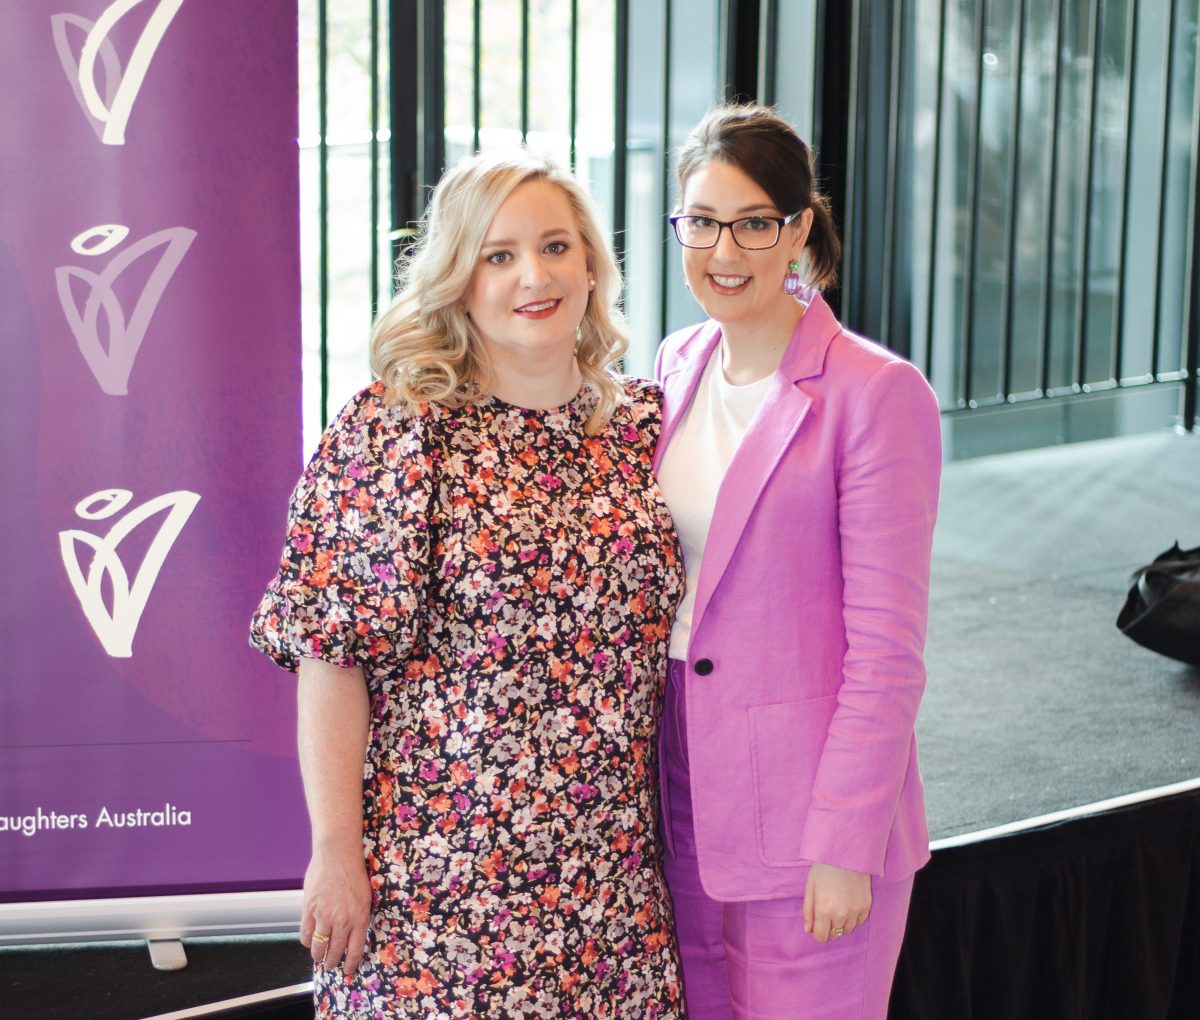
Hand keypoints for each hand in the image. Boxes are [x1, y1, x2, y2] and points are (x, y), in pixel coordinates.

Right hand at [300, 843, 371, 975]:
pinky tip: (309, 942)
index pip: (354, 950)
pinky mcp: (309, 908)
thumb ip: (359, 917)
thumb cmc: (354, 872)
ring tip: (318, 958)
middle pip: (335, 952)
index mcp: (359, 918)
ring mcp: (324, 915)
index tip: (347, 971)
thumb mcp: (365, 898)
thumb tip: (353, 934)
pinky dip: (307, 941)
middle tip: (329, 966)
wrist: (338, 854)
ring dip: (318, 955)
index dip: (349, 964)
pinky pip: (306, 933)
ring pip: (318, 946)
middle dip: (332, 962)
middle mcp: (342, 920)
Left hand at [803, 861, 871, 942]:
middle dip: (828, 928)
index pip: (821, 937)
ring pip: (847, 930)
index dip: (817, 933)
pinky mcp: (866, 906)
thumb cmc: (824, 869)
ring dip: (841, 924)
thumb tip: (808, 930)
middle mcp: (841, 915)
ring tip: (838, 906)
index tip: (817, 926)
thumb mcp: (810, 888)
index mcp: (824, 910)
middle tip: (826, 912)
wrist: (846, 855)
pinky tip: (848, 904)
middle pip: (834, 935)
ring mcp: (855, 911)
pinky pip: (859, 921)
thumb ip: (808, 911)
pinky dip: (853, 917)